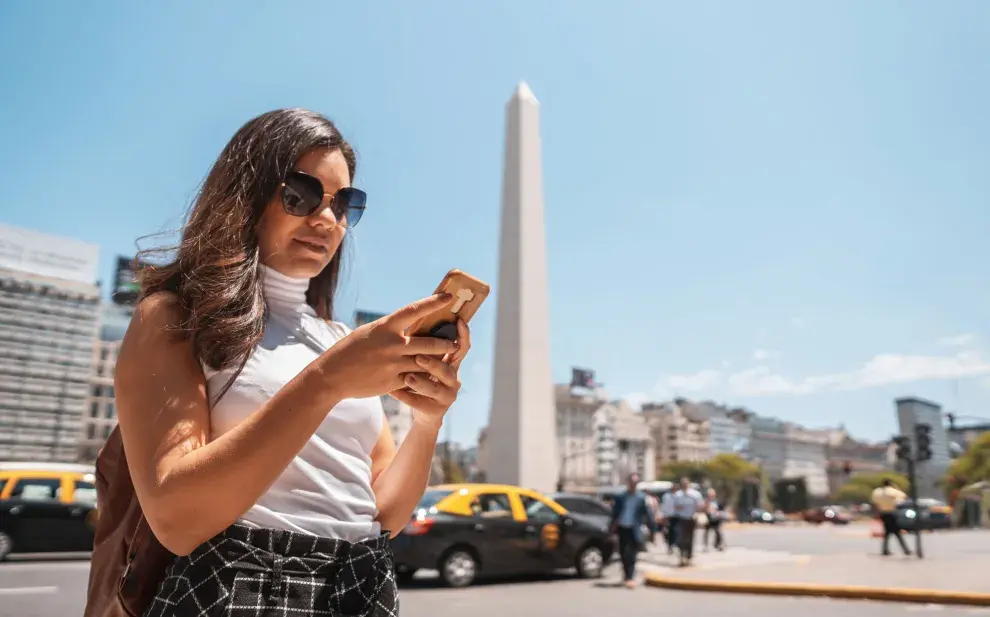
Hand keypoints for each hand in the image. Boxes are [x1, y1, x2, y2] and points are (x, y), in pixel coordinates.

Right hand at [316, 294, 458, 400]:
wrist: (332, 375)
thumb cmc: (350, 351)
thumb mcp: (369, 333)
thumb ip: (389, 330)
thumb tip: (408, 326)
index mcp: (385, 327)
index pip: (414, 310)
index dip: (433, 302)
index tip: (448, 296)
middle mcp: (392, 344)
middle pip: (428, 342)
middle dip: (445, 343)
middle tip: (455, 342)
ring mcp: (393, 364)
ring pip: (425, 362)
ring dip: (439, 362)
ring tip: (450, 360)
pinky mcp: (393, 381)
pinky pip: (415, 379)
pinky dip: (424, 378)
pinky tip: (432, 378)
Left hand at [390, 318, 471, 426]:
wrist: (421, 408)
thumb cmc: (421, 375)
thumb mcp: (425, 360)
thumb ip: (424, 343)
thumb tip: (417, 315)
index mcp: (451, 362)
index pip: (462, 346)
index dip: (463, 334)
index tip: (459, 320)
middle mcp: (453, 378)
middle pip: (447, 368)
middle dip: (434, 363)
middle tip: (419, 357)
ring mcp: (447, 395)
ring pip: (436, 388)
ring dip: (421, 383)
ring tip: (407, 378)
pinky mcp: (435, 410)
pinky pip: (420, 403)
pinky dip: (406, 397)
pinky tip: (392, 392)